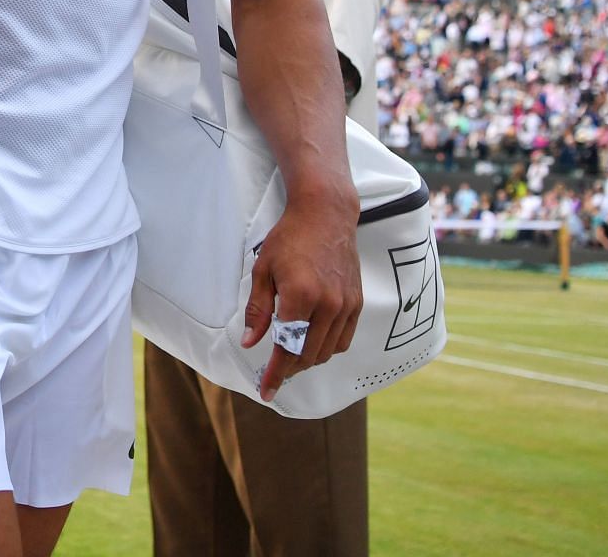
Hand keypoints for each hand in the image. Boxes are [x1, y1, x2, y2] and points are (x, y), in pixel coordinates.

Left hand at [240, 189, 362, 400]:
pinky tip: (312, 343)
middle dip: (288, 369)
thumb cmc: (289, 239)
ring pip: (327, 351)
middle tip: (273, 374)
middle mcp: (327, 305)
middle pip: (307, 355)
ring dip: (308, 360)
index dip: (275, 373)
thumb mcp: (263, 270)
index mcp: (300, 297)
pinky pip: (344, 339)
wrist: (325, 215)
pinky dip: (327, 348)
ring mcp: (346, 305)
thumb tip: (251, 343)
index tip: (266, 391)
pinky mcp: (357, 302)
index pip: (286, 347)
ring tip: (290, 358)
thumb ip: (258, 310)